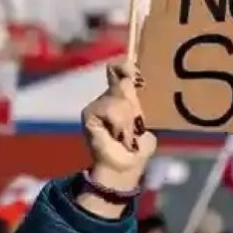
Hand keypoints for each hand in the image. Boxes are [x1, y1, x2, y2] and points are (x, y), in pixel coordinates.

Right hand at [81, 61, 156, 191]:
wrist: (126, 166)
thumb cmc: (138, 145)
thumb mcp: (144, 119)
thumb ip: (137, 101)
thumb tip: (128, 82)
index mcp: (125, 93)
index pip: (121, 67)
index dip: (127, 66)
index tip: (140, 79)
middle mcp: (109, 94)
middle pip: (123, 80)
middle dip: (134, 104)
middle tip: (136, 124)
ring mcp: (97, 103)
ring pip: (119, 99)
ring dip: (128, 120)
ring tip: (126, 135)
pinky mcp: (89, 113)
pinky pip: (109, 109)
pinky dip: (119, 125)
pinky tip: (116, 136)